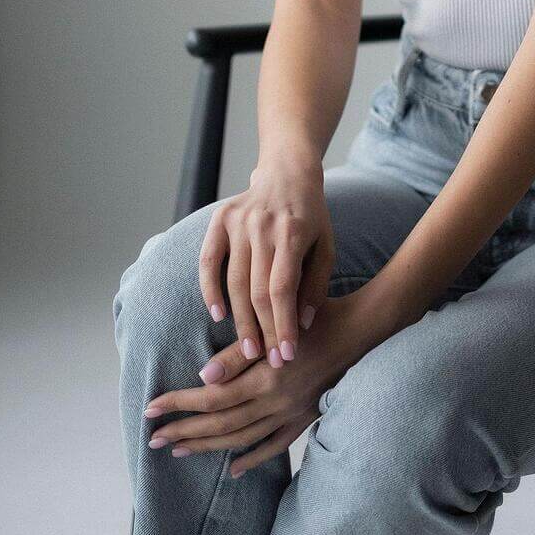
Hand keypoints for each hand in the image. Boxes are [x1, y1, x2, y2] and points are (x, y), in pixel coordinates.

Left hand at [143, 289, 373, 477]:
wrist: (362, 331)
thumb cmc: (317, 318)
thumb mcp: (278, 327)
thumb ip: (239, 354)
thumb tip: (202, 376)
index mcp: (264, 378)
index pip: (210, 398)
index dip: (178, 404)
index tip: (151, 407)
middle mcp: (274, 402)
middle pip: (220, 425)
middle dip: (184, 432)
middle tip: (154, 439)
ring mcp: (290, 414)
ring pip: (241, 439)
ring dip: (208, 447)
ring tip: (180, 450)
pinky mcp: (304, 418)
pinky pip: (274, 445)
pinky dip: (252, 459)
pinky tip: (233, 468)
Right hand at [198, 155, 333, 367]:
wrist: (288, 173)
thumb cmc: (311, 216)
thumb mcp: (326, 246)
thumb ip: (316, 285)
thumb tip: (303, 325)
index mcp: (292, 232)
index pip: (284, 289)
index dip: (284, 325)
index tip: (286, 355)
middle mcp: (263, 226)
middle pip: (257, 291)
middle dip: (263, 330)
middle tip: (267, 362)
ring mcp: (238, 221)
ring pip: (234, 282)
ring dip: (240, 321)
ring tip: (248, 351)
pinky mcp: (220, 219)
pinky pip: (208, 261)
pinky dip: (210, 290)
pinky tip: (219, 315)